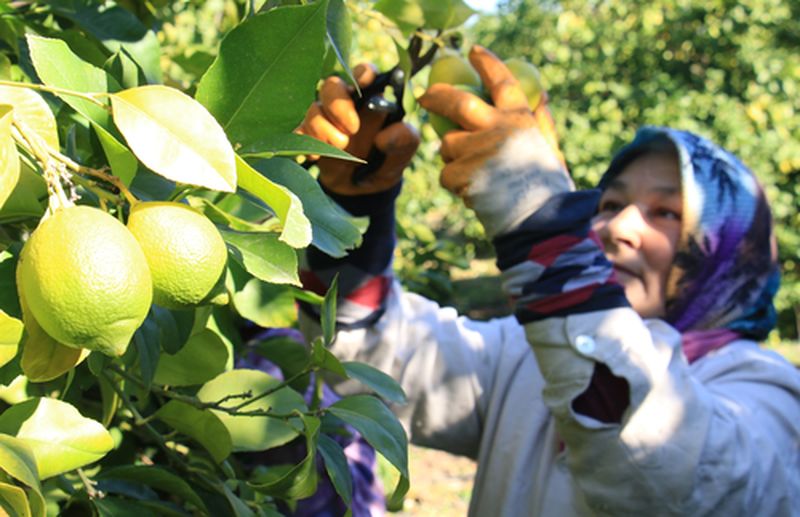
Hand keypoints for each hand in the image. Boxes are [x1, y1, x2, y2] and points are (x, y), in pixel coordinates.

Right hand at [297, 64, 419, 195]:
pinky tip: (317, 156)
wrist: (366, 187)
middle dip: (339, 106)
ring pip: (313, 110)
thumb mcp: (405, 150)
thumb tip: (385, 136)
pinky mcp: (309, 136)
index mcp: (370, 97)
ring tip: (341, 147)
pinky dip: (306, 142)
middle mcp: (344, 103)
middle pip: (330, 85)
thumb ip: (404, 138)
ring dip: (325, 130)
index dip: (362, 73)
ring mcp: (324, 118)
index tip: (364, 83)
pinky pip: (298, 130)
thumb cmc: (387, 159)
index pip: (363, 73)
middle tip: (353, 128)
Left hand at [419, 45, 572, 238]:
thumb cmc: (546, 189)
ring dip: (453, 156)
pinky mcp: (461, 173)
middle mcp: (497, 128)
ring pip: (447, 144)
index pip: (501, 80)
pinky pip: (446, 173)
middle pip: (455, 101)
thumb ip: (541, 122)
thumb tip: (542, 98)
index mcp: (520, 118)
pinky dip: (455, 184)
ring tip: (476, 175)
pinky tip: (474, 192)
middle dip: (436, 96)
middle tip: (426, 97)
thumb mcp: (550, 149)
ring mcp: (477, 150)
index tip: (473, 51)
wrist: (537, 223)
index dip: (486, 63)